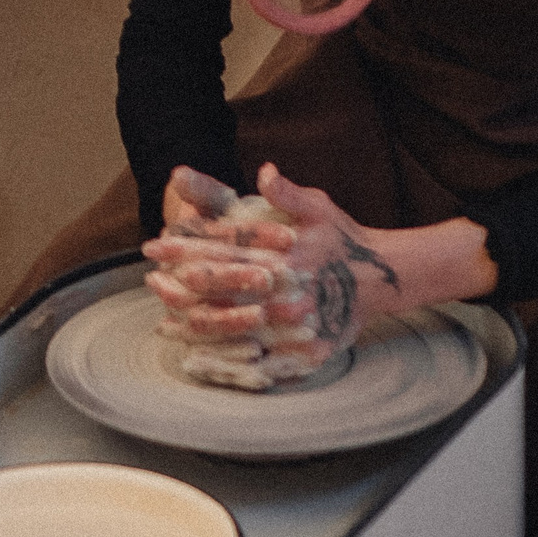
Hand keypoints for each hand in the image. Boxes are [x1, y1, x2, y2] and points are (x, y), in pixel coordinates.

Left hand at [142, 163, 404, 386]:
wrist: (386, 277)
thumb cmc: (344, 238)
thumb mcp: (319, 207)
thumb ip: (288, 194)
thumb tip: (264, 171)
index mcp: (291, 254)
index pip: (229, 249)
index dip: (188, 246)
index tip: (155, 243)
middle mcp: (295, 290)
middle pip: (229, 290)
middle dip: (185, 287)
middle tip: (151, 283)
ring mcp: (303, 325)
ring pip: (241, 329)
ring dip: (199, 327)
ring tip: (164, 324)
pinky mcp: (310, 353)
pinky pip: (263, 365)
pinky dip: (229, 365)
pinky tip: (200, 363)